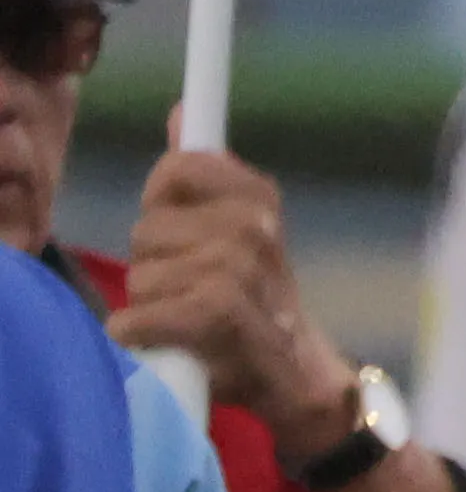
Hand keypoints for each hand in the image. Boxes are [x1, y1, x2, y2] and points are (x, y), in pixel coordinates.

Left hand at [123, 146, 332, 437]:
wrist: (299, 378)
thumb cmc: (257, 304)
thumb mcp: (237, 230)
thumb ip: (203, 174)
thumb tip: (180, 112)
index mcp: (259, 199)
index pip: (179, 168)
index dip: (163, 202)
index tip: (181, 230)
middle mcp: (253, 227)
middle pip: (147, 230)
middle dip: (155, 265)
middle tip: (195, 291)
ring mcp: (237, 269)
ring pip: (141, 277)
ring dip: (151, 305)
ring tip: (189, 320)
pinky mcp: (217, 314)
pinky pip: (140, 317)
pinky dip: (140, 335)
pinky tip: (164, 342)